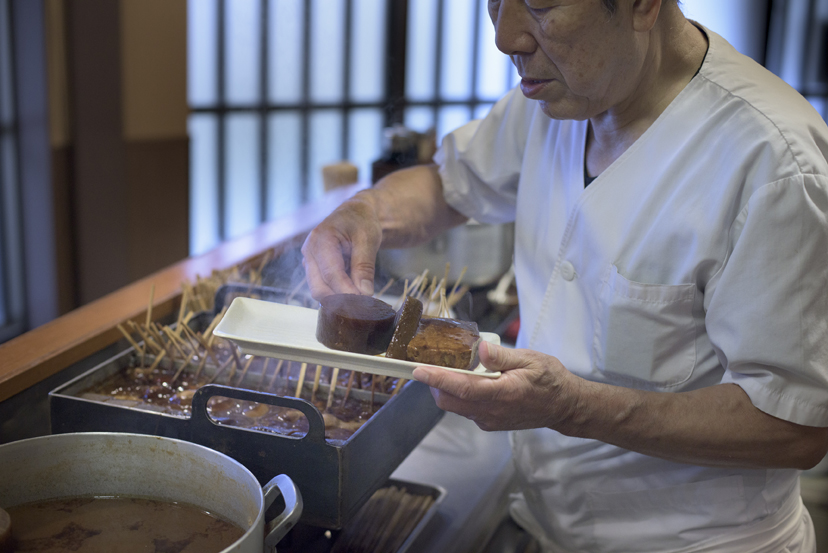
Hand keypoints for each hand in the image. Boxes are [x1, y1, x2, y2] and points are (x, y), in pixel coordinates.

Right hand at [301, 194, 382, 298]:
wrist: (355, 214)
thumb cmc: (361, 222)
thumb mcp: (368, 239)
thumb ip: (364, 266)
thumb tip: (365, 292)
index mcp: (321, 239)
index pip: (331, 273)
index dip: (346, 291)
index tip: (363, 302)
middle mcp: (309, 251)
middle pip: (318, 287)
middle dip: (339, 299)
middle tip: (362, 306)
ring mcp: (308, 261)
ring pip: (318, 290)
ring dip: (338, 298)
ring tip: (360, 299)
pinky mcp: (313, 269)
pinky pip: (322, 286)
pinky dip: (336, 293)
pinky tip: (353, 293)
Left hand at [412, 341, 580, 431]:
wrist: (564, 406)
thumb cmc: (549, 380)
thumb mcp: (530, 359)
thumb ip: (502, 355)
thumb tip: (479, 348)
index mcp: (502, 393)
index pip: (462, 388)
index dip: (437, 379)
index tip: (418, 370)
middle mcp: (492, 411)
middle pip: (449, 401)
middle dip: (434, 384)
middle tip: (431, 363)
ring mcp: (489, 420)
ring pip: (455, 406)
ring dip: (446, 389)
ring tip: (450, 368)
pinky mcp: (490, 423)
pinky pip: (465, 410)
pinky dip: (459, 395)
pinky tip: (467, 380)